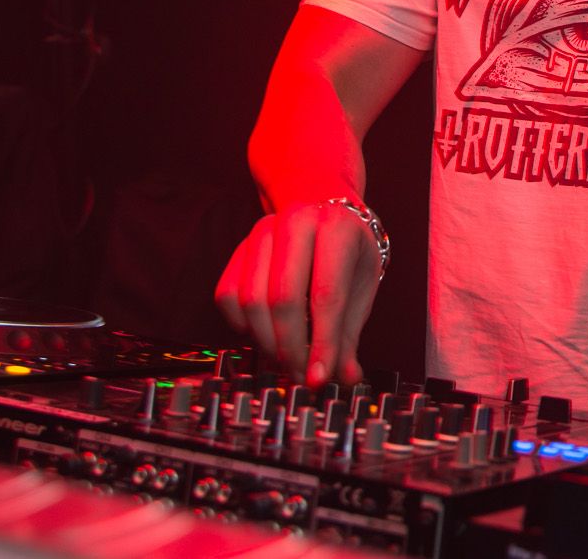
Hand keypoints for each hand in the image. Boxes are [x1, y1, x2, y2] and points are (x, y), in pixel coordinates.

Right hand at [215, 202, 381, 385]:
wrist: (321, 208)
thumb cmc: (346, 252)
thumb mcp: (360, 287)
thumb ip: (349, 334)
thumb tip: (345, 377)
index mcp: (336, 229)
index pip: (326, 295)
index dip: (321, 344)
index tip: (318, 378)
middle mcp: (296, 223)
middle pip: (284, 298)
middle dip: (291, 348)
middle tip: (300, 375)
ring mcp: (261, 232)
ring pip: (252, 300)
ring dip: (267, 342)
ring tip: (286, 359)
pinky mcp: (239, 248)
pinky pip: (227, 296)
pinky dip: (241, 325)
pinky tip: (263, 333)